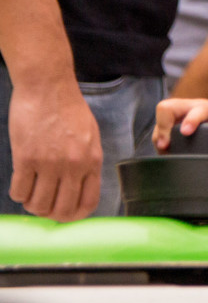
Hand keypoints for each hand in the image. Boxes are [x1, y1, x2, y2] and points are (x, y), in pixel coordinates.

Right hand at [8, 78, 101, 220]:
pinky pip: (20, 191)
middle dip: (51, 214)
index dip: (75, 215)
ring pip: (39, 204)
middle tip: (43, 206)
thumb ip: (86, 162)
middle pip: (62, 210)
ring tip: (30, 195)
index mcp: (92, 160)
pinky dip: (18, 194)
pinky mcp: (26, 158)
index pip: (88, 202)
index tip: (65, 214)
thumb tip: (77, 188)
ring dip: (32, 205)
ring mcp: (50, 163)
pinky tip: (20, 185)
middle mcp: (73, 165)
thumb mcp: (90, 136)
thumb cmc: (68, 109)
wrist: (48, 87)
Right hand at [153, 98, 207, 155]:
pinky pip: (156, 130)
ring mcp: (174, 115)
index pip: (196, 110)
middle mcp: (186, 108)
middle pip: (166, 108)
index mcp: (206, 107)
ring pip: (158, 121)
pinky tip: (164, 152)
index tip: (186, 132)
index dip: (190, 120)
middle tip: (165, 144)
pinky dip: (158, 141)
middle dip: (163, 125)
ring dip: (159, 136)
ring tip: (166, 151)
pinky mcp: (166, 123)